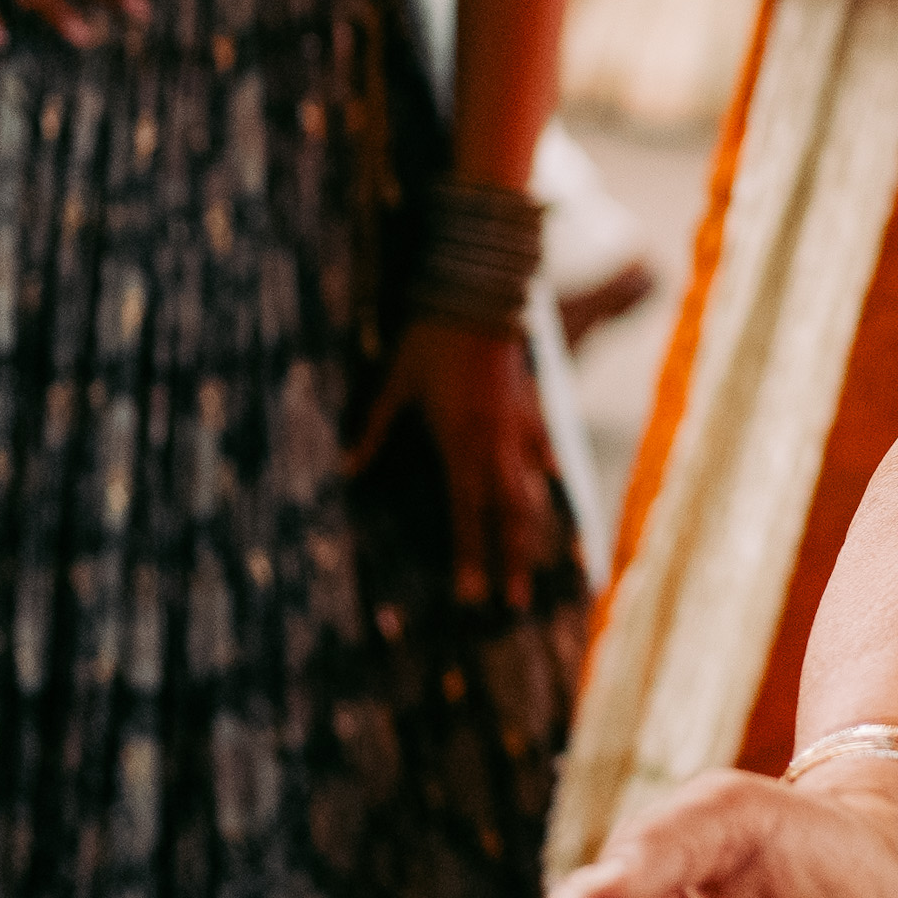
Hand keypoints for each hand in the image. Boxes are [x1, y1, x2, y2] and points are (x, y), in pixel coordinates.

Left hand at [363, 318, 559, 607]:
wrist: (479, 293)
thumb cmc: (430, 338)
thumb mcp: (394, 382)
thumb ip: (373, 427)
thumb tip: (344, 467)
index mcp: (461, 443)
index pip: (467, 514)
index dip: (470, 557)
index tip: (471, 596)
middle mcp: (496, 443)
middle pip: (510, 514)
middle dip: (512, 562)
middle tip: (515, 603)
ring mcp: (520, 425)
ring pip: (533, 488)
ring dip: (537, 529)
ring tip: (544, 562)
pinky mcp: (531, 403)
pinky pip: (542, 446)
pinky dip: (546, 470)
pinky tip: (554, 485)